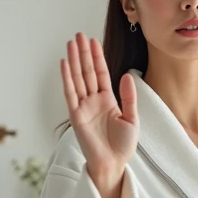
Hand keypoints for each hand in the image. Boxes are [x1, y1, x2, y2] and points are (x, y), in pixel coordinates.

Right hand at [60, 34, 138, 174]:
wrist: (113, 163)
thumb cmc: (122, 145)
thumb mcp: (132, 118)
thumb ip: (129, 97)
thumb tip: (127, 75)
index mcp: (107, 100)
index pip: (101, 73)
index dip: (97, 57)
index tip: (94, 41)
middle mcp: (94, 101)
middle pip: (87, 72)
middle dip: (83, 53)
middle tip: (79, 35)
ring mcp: (83, 107)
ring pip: (78, 78)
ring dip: (74, 61)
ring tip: (71, 43)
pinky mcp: (76, 115)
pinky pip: (70, 93)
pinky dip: (67, 78)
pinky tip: (65, 64)